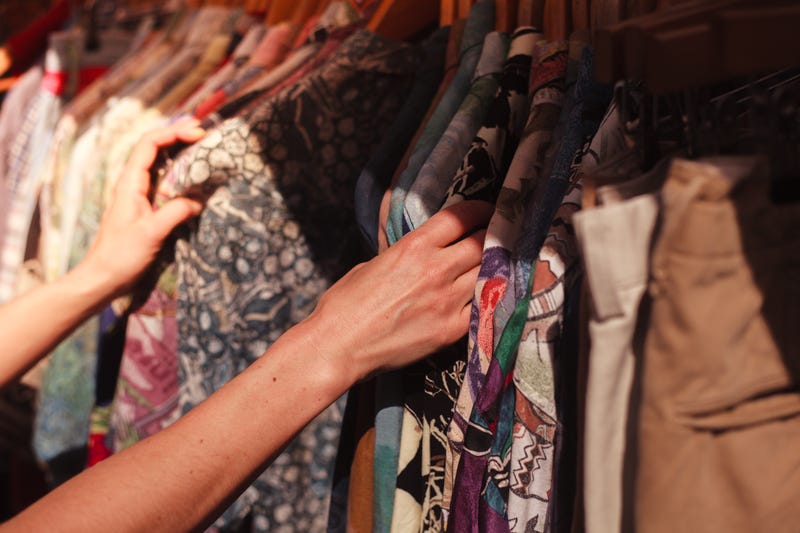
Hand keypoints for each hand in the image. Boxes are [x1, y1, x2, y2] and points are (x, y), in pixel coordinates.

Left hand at [80, 118, 205, 298]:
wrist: (104, 278)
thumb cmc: (122, 256)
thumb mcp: (151, 233)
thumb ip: (175, 212)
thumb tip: (198, 200)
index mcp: (130, 183)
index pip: (149, 144)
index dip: (173, 133)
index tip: (198, 132)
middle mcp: (133, 184)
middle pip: (154, 148)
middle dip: (178, 135)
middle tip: (204, 131)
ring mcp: (139, 195)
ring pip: (159, 164)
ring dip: (179, 152)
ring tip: (202, 146)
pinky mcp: (146, 208)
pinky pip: (164, 182)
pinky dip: (180, 173)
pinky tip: (194, 176)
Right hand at [305, 200, 492, 382]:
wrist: (339, 347)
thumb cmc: (345, 305)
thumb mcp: (372, 264)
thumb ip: (403, 254)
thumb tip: (419, 253)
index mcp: (413, 247)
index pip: (461, 217)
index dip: (479, 210)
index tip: (485, 212)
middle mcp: (435, 270)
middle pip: (482, 243)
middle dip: (491, 237)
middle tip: (494, 237)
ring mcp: (446, 301)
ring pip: (488, 273)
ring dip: (492, 266)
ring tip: (493, 264)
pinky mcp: (450, 330)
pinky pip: (482, 306)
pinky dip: (486, 297)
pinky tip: (485, 294)